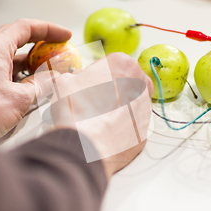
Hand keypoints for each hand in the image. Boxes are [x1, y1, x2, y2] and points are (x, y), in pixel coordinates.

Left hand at [0, 19, 71, 139]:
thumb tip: (53, 79)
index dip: (48, 30)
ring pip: (12, 57)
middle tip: (58, 50)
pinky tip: (33, 85)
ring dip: (33, 62)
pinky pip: (5, 70)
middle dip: (41, 44)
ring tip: (50, 71)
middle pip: (18, 39)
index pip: (25, 28)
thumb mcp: (20, 98)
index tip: (63, 35)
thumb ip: (40, 85)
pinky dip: (22, 73)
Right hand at [39, 53, 153, 179]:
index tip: (89, 82)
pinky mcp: (144, 132)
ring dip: (117, 109)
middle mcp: (140, 85)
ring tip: (96, 119)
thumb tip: (73, 81)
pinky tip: (104, 132)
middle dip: (112, 90)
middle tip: (93, 100)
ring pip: (131, 105)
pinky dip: (120, 129)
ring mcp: (145, 110)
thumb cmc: (77, 111)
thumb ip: (74, 77)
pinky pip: (132, 126)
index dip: (98, 74)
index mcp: (124, 65)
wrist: (86, 147)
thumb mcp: (65, 82)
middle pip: (126, 83)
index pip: (113, 63)